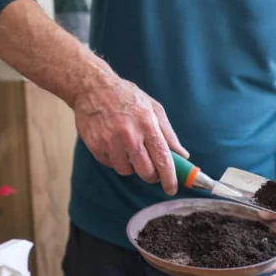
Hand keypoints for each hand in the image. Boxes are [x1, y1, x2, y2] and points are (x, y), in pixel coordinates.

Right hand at [72, 74, 189, 194]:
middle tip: (152, 170)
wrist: (93, 87)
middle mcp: (129, 134)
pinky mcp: (95, 145)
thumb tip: (183, 155)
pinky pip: (110, 165)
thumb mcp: (153, 109)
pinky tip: (115, 145)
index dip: (169, 178)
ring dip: (132, 167)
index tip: (171, 188)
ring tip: (130, 150)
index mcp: (147, 124)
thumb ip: (169, 134)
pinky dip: (116, 160)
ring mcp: (110, 141)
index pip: (163, 159)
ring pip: (127, 171)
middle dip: (152, 176)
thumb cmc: (127, 97)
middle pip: (146, 172)